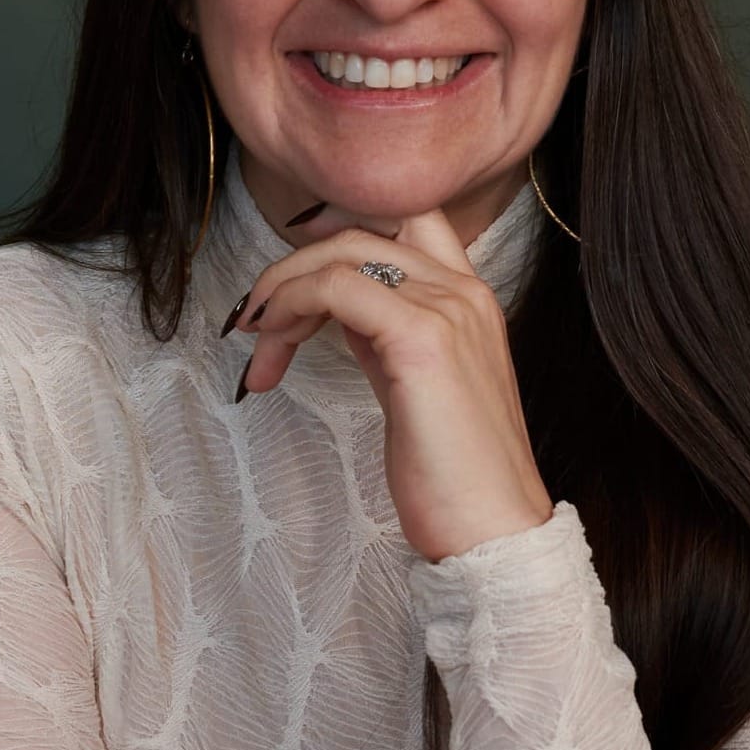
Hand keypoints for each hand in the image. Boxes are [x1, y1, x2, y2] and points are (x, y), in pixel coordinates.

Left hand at [227, 205, 553, 563]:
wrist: (492, 529)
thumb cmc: (453, 474)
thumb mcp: (414, 385)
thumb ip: (385, 337)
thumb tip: (338, 310)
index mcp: (470, 299)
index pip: (405, 220)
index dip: (339, 231)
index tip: (293, 277)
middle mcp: (465, 292)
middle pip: (363, 230)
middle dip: (296, 267)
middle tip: (257, 320)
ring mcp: (448, 310)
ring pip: (343, 254)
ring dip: (283, 288)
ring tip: (257, 339)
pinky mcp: (421, 339)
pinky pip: (337, 288)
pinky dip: (291, 304)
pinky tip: (272, 345)